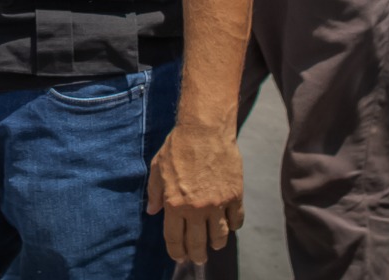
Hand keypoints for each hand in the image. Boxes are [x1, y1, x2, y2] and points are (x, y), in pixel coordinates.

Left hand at [146, 122, 244, 264]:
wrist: (204, 130)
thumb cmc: (177, 147)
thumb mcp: (157, 168)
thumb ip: (154, 193)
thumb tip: (152, 212)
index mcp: (175, 204)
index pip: (175, 238)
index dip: (176, 251)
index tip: (179, 257)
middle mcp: (196, 208)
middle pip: (198, 243)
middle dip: (196, 256)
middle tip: (198, 259)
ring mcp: (218, 203)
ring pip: (219, 237)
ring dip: (216, 244)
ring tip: (213, 246)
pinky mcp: (235, 195)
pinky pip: (236, 220)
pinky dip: (233, 226)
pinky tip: (228, 225)